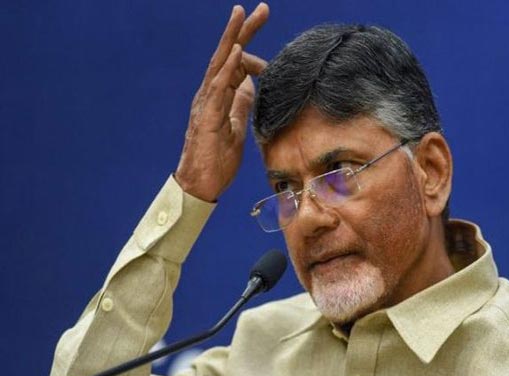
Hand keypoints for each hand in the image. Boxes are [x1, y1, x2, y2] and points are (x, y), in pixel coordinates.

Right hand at [175, 3, 268, 201]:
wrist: (200, 186)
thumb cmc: (216, 159)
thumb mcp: (237, 127)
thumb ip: (241, 104)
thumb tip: (250, 84)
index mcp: (219, 97)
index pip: (236, 64)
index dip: (252, 49)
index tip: (268, 43)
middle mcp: (209, 95)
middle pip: (228, 56)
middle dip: (243, 30)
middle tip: (260, 8)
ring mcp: (205, 105)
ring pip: (219, 64)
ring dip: (233, 38)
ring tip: (242, 14)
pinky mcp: (206, 118)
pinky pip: (217, 89)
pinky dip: (227, 69)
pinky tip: (238, 52)